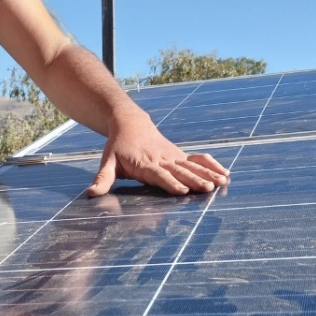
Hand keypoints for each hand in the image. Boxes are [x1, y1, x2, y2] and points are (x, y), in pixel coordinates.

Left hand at [86, 114, 229, 197]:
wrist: (129, 122)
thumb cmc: (118, 146)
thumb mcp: (107, 162)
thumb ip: (102, 179)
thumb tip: (91, 194)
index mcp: (145, 164)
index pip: (160, 175)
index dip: (171, 182)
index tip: (182, 191)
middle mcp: (162, 160)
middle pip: (180, 171)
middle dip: (195, 179)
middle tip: (208, 188)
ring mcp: (173, 157)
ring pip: (192, 165)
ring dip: (207, 173)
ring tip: (222, 181)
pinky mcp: (180, 155)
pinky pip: (198, 159)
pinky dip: (211, 165)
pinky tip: (225, 173)